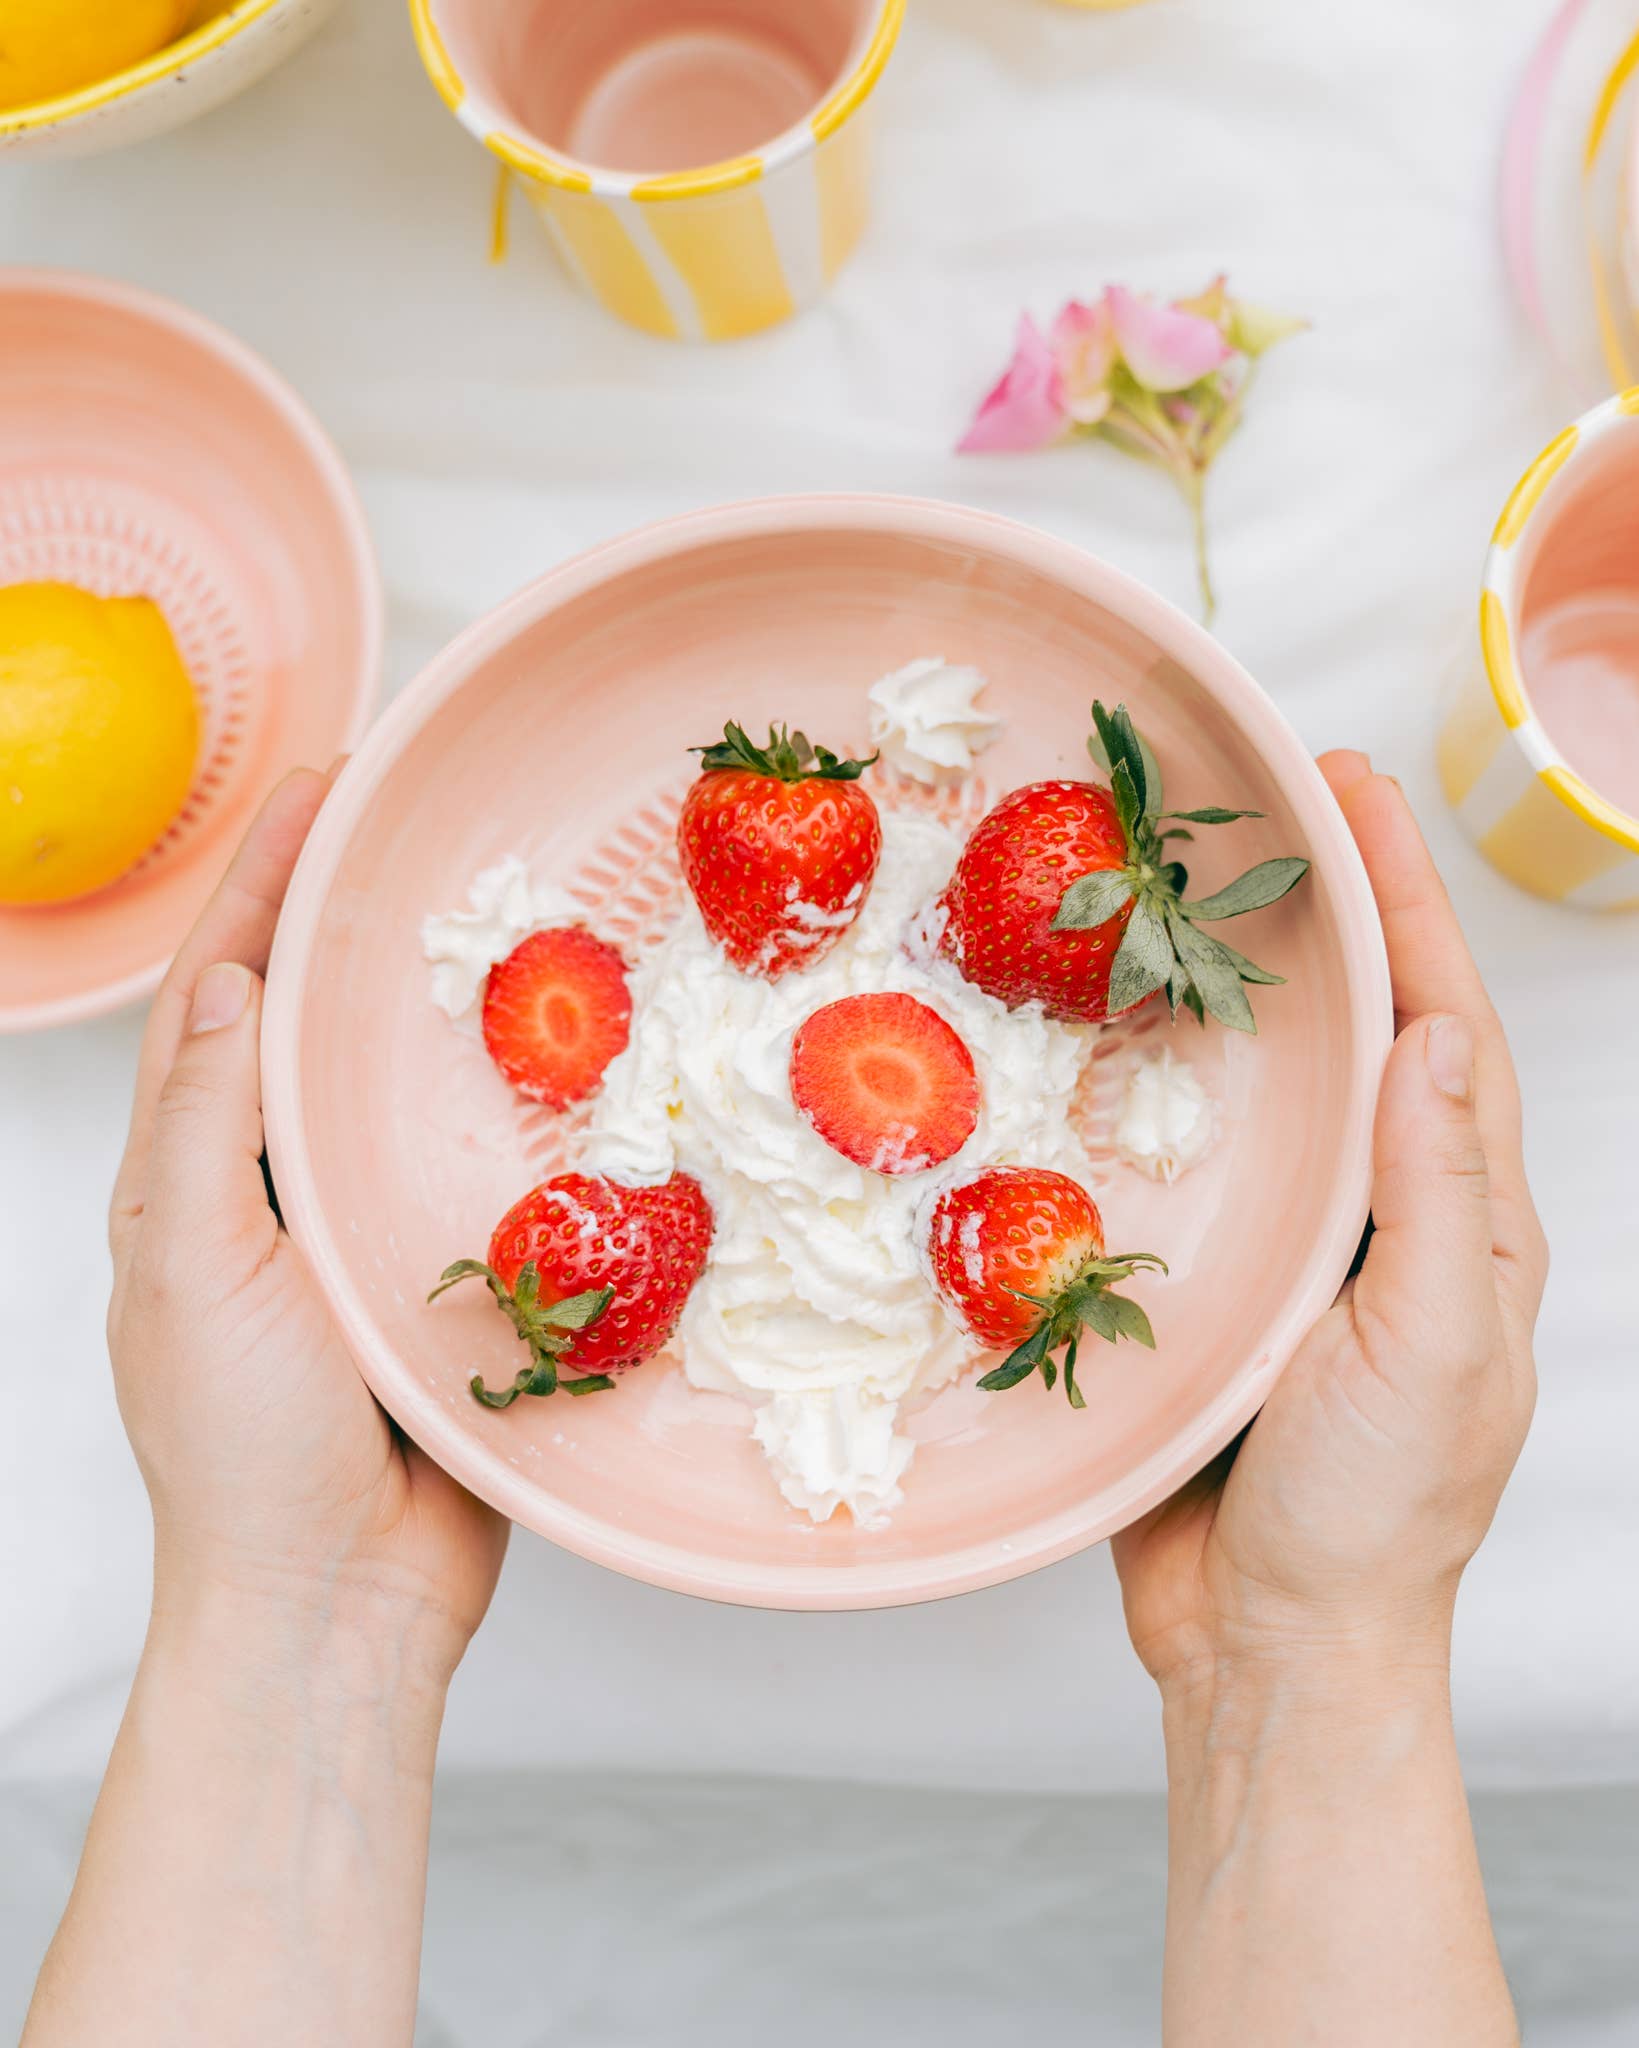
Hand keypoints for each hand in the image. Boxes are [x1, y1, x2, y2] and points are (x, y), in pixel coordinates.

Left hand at [108, 770, 507, 1682]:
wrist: (338, 1603)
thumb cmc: (241, 1448)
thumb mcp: (191, 1267)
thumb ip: (206, 1126)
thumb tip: (232, 984)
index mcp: (196, 1180)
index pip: (222, 999)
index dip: (260, 888)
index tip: (318, 790)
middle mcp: (281, 1192)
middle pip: (317, 1024)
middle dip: (353, 918)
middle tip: (418, 823)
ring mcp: (371, 1235)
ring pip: (406, 1094)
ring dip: (442, 1005)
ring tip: (498, 912)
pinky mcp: (458, 1279)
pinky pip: (491, 1174)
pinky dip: (520, 1113)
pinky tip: (570, 1066)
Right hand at [1113, 755, 1546, 1694]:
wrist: (1270, 1643)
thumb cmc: (1371, 1513)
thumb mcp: (1428, 1344)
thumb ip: (1433, 1193)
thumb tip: (1432, 1036)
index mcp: (1462, 1223)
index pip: (1443, 1029)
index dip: (1407, 907)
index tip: (1355, 798)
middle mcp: (1385, 1217)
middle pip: (1365, 1033)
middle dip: (1335, 912)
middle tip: (1277, 801)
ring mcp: (1296, 1251)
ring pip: (1276, 1090)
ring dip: (1248, 984)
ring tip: (1196, 886)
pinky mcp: (1209, 1288)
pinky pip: (1191, 1168)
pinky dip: (1165, 1094)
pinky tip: (1113, 1045)